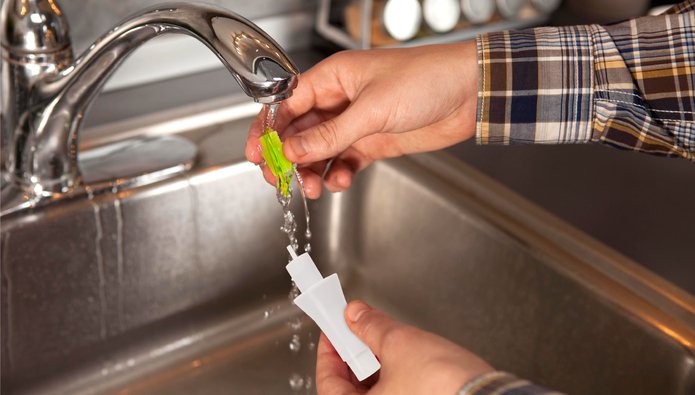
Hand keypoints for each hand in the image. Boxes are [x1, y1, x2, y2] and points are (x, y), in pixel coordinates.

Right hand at [246, 41, 477, 198]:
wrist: (469, 94)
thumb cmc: (426, 80)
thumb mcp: (372, 109)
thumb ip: (331, 134)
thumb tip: (293, 150)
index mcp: (333, 79)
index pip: (287, 104)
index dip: (268, 129)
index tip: (257, 154)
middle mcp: (340, 100)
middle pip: (299, 131)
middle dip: (287, 157)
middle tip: (280, 180)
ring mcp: (356, 123)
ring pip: (320, 150)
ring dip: (312, 170)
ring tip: (312, 187)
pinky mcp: (373, 142)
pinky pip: (344, 161)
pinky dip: (338, 174)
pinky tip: (339, 181)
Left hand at [316, 301, 492, 394]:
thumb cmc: (444, 385)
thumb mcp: (398, 343)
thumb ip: (370, 327)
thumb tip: (356, 316)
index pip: (328, 381)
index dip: (329, 350)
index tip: (333, 331)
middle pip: (351, 389)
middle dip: (354, 356)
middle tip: (357, 332)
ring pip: (376, 393)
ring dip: (376, 366)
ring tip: (384, 342)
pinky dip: (395, 379)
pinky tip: (405, 361)